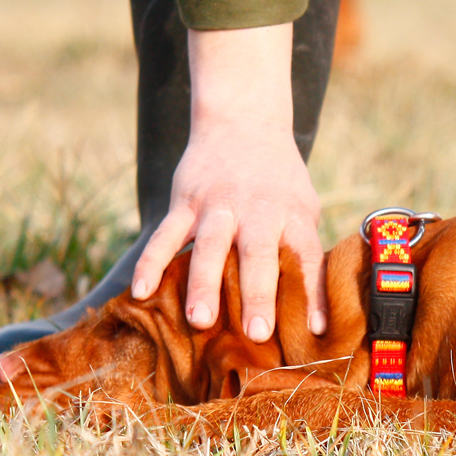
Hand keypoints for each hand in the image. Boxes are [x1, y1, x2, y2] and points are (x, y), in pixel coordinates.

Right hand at [129, 23, 326, 341]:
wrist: (243, 122)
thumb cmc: (279, 180)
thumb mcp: (303, 207)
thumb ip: (304, 251)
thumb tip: (314, 310)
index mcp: (292, 215)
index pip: (307, 258)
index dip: (312, 294)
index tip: (312, 330)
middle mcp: (257, 211)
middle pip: (259, 255)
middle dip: (258, 294)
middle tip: (257, 333)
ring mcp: (218, 206)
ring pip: (209, 247)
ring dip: (205, 284)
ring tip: (200, 321)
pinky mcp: (185, 202)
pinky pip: (165, 235)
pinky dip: (151, 262)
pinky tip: (140, 292)